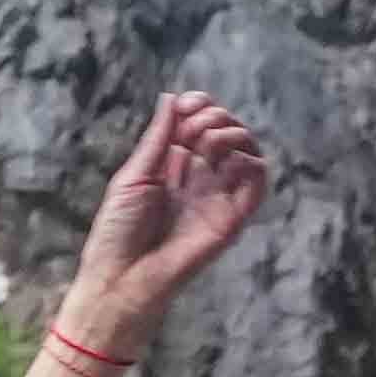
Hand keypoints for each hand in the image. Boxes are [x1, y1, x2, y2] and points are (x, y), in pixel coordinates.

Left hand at [62, 87, 275, 343]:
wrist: (122, 278)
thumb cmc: (117, 232)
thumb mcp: (134, 175)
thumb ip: (158, 137)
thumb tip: (172, 98)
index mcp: (172, 165)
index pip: (198, 122)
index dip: (198, 105)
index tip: (187, 103)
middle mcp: (198, 177)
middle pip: (224, 129)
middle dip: (213, 115)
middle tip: (191, 129)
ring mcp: (217, 195)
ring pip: (246, 149)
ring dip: (232, 132)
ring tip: (206, 141)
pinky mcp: (232, 217)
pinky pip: (257, 181)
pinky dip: (249, 159)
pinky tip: (222, 159)